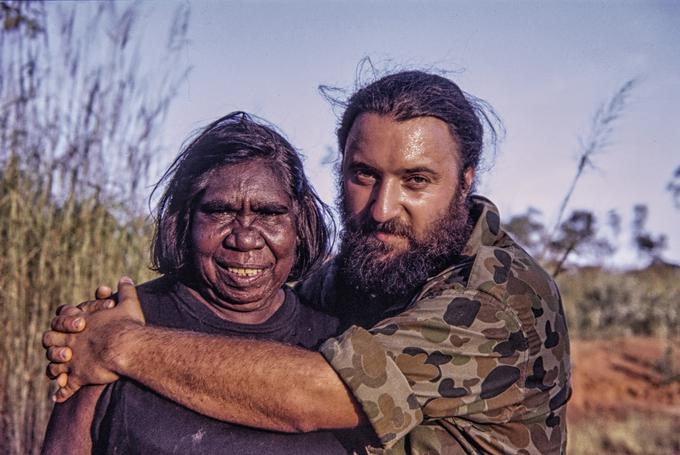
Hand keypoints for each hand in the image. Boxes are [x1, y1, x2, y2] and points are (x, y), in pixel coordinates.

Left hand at [43, 276, 145, 400]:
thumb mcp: (128, 303)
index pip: (61, 316)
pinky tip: (59, 396)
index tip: (76, 323)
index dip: (65, 319)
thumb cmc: (127, 325)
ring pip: (54, 365)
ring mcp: (73, 359)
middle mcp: (71, 340)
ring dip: (56, 368)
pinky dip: (61, 392)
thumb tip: (126, 278)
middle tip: (66, 348)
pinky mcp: (79, 376)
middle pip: (50, 341)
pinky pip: (66, 387)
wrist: (127, 347)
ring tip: (60, 373)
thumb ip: (125, 290)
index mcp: (80, 322)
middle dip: (55, 344)